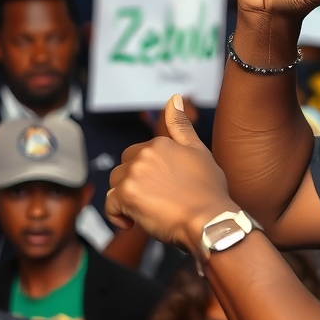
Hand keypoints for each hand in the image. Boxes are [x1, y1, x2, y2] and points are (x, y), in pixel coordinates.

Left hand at [106, 97, 233, 254]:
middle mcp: (144, 154)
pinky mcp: (125, 195)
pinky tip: (135, 222)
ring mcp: (133, 174)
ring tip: (148, 211)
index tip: (166, 188)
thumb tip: (174, 97)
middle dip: (134, 184)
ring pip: (116, 186)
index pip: (140, 156)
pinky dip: (118, 217)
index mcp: (160, 143)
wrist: (210, 220)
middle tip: (158, 200)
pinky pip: (110, 206)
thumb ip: (181, 126)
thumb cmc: (208, 191)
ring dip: (127, 200)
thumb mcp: (199, 152)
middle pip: (124, 169)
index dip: (150, 175)